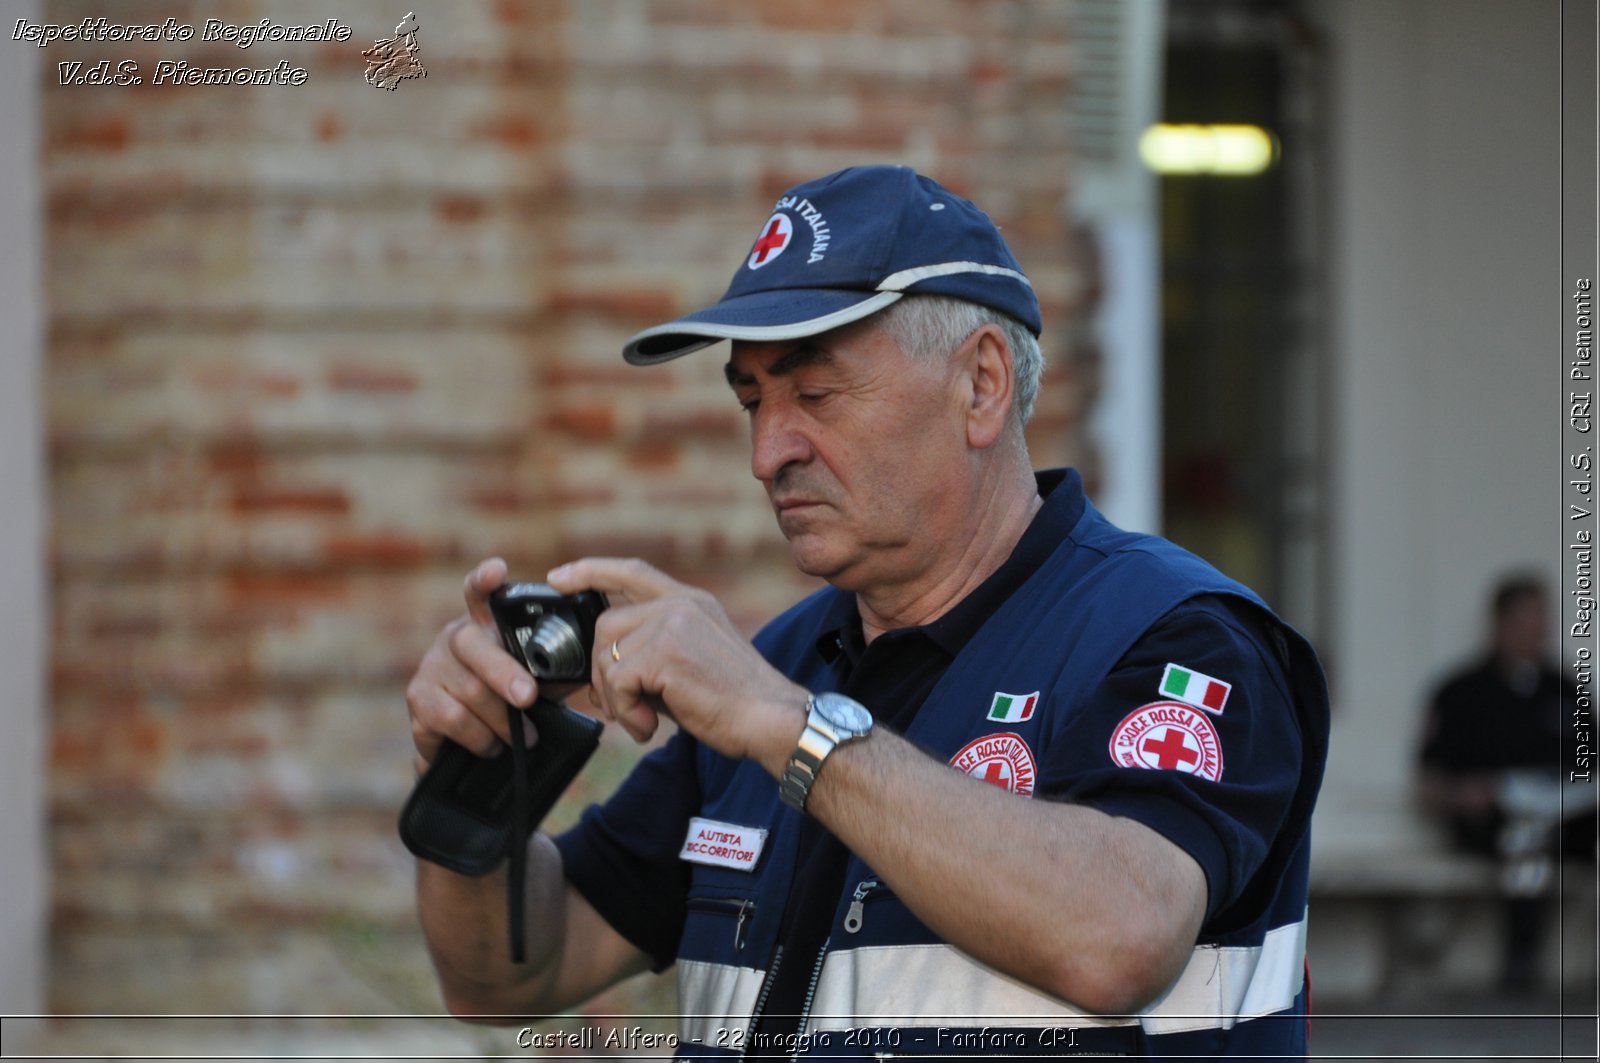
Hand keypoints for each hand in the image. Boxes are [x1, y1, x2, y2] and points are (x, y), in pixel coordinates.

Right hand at [405, 557, 540, 773]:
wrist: (474, 748)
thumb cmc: (513, 704)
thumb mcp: (539, 681)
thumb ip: (554, 668)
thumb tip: (587, 665)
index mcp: (487, 625)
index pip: (480, 593)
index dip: (485, 580)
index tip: (496, 570)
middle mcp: (455, 638)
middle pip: (474, 646)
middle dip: (504, 673)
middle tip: (528, 697)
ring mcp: (432, 665)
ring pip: (470, 690)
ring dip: (502, 721)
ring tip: (522, 737)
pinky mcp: (418, 697)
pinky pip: (453, 718)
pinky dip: (480, 737)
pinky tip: (491, 745)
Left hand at [546, 557, 808, 773]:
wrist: (770, 719)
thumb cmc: (734, 702)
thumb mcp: (691, 659)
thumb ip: (652, 648)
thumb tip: (602, 669)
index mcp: (690, 601)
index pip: (632, 571)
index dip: (590, 571)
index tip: (558, 578)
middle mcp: (681, 604)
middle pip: (607, 624)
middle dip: (599, 670)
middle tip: (616, 706)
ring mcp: (673, 623)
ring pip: (607, 654)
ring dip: (613, 697)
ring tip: (639, 720)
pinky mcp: (666, 651)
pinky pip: (618, 681)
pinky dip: (625, 711)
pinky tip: (647, 727)